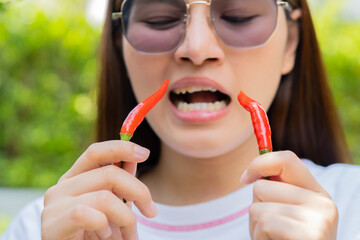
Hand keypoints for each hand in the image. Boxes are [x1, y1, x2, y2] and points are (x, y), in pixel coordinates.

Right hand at [41, 140, 156, 239]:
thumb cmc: (95, 235)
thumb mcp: (113, 206)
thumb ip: (121, 183)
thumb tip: (136, 156)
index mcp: (74, 179)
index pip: (95, 152)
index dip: (121, 148)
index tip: (145, 153)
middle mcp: (61, 187)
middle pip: (109, 173)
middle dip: (139, 192)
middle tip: (152, 212)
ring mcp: (54, 206)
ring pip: (105, 198)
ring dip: (126, 219)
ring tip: (129, 235)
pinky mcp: (52, 226)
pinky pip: (87, 215)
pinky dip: (104, 227)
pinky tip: (104, 235)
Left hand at [241, 151, 337, 239]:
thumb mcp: (285, 214)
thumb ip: (276, 193)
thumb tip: (250, 175)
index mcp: (317, 193)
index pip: (286, 159)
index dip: (259, 163)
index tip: (244, 178)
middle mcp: (323, 203)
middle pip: (262, 187)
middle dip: (256, 209)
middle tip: (270, 229)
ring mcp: (319, 219)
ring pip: (258, 207)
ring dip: (255, 227)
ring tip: (272, 239)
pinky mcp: (310, 235)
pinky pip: (265, 223)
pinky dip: (260, 237)